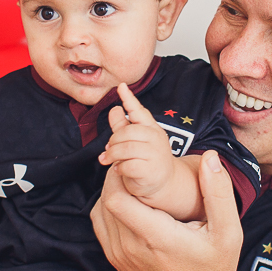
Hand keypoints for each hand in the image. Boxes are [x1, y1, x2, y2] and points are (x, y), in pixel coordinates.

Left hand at [91, 150, 242, 270]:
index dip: (123, 174)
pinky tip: (132, 204)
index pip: (117, 197)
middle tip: (139, 167)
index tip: (142, 165)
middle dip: (118, 177)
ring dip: (112, 192)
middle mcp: (131, 249)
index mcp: (156, 238)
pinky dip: (108, 209)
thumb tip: (211, 156)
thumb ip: (219, 193)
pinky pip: (100, 226)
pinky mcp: (116, 263)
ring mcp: (120, 258)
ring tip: (136, 183)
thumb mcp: (228, 232)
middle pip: (106, 199)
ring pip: (99, 211)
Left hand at [98, 83, 176, 199]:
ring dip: (112, 155)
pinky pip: (128, 165)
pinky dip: (119, 168)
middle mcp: (156, 138)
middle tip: (107, 151)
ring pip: (125, 148)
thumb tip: (114, 109)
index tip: (121, 86)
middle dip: (112, 141)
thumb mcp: (134, 142)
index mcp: (151, 128)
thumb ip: (123, 126)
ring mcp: (155, 154)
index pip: (139, 111)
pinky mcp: (150, 171)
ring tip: (108, 160)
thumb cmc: (146, 160)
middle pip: (126, 132)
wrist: (163, 184)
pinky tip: (119, 170)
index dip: (129, 98)